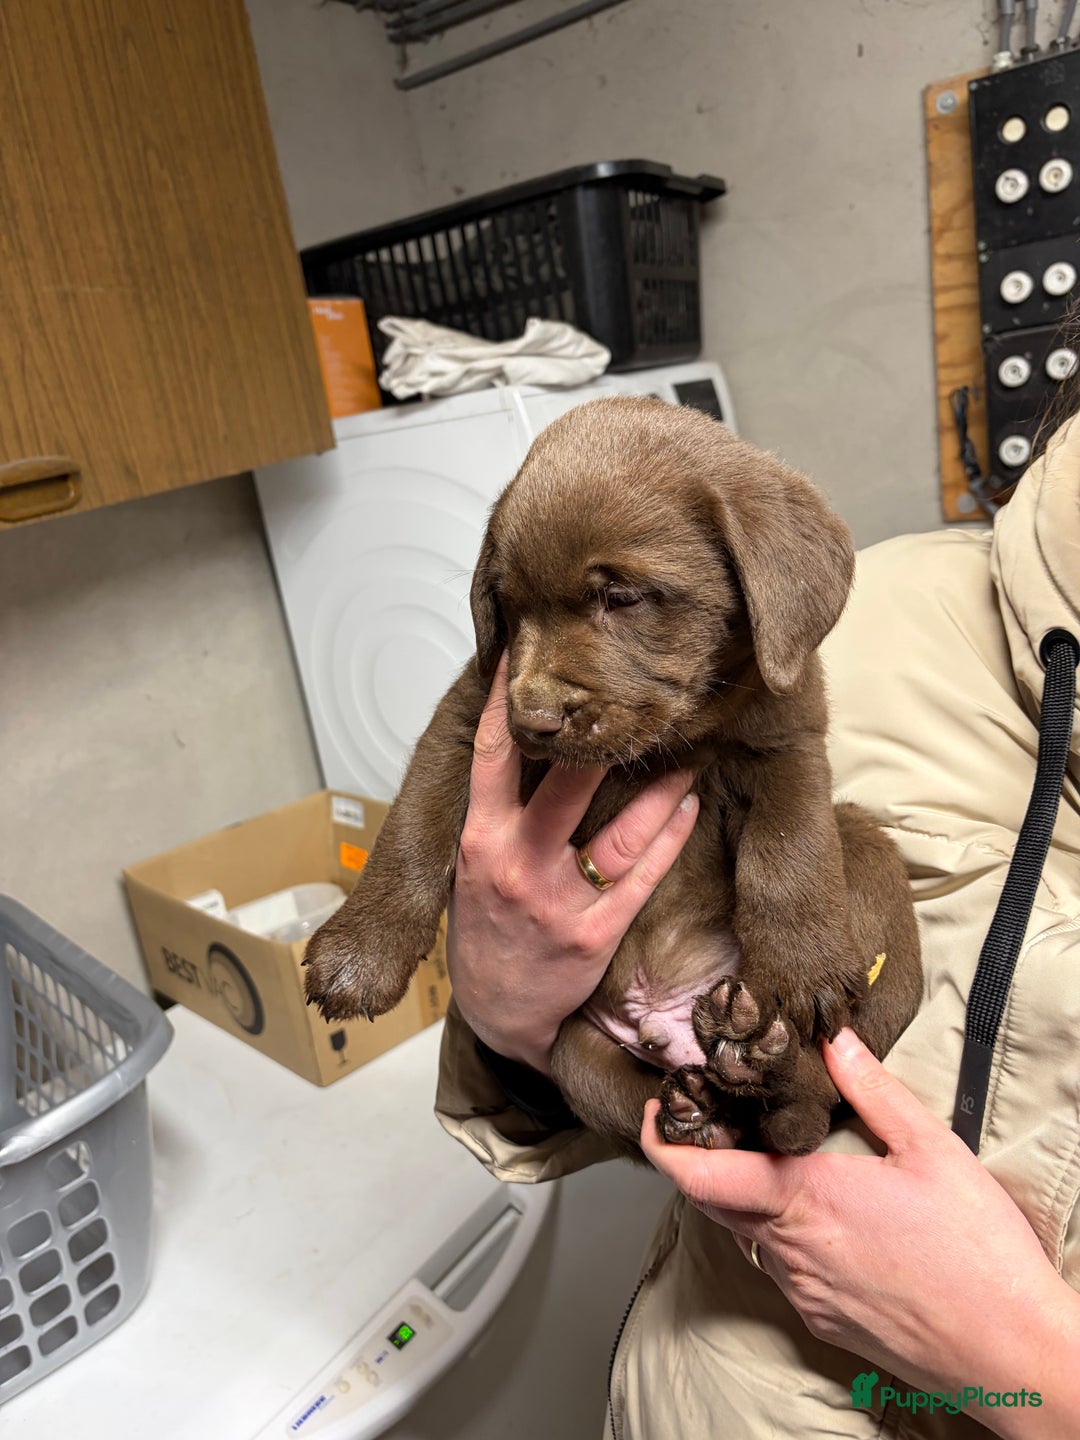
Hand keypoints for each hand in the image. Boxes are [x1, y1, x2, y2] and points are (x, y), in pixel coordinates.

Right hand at [447, 654, 698, 1074]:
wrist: (498, 1013)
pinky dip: (669, 838)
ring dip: (660, 789)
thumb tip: (525, 741)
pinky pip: (642, 877)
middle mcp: (516, 866)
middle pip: (565, 788)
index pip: (492, 759)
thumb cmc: (485, 928)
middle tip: (632, 699)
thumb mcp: (469, 866)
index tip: (525, 659)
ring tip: (686, 753)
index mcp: (479, 842)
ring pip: (619, 833)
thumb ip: (493, 812)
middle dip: (601, 742)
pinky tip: (687, 808)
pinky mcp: (596, 934)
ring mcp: (559, 903)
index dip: (509, 706)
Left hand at [641, 1028, 1079, 1434]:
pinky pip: (779, 1266)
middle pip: (715, 1200)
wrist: (1015, 1355)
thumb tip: (834, 1037)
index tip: (658, 1111)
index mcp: (807, 1199)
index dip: (664, 1142)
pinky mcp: (821, 1319)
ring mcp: (803, 1291)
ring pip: (747, 1233)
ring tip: (772, 1158)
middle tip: (714, 1118)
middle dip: (703, 1158)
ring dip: (746, 1195)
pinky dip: (779, 1232)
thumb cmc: (980, 1255)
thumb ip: (873, 1089)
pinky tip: (819, 1213)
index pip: (701, 1174)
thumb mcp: (932, 1150)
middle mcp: (791, 1250)